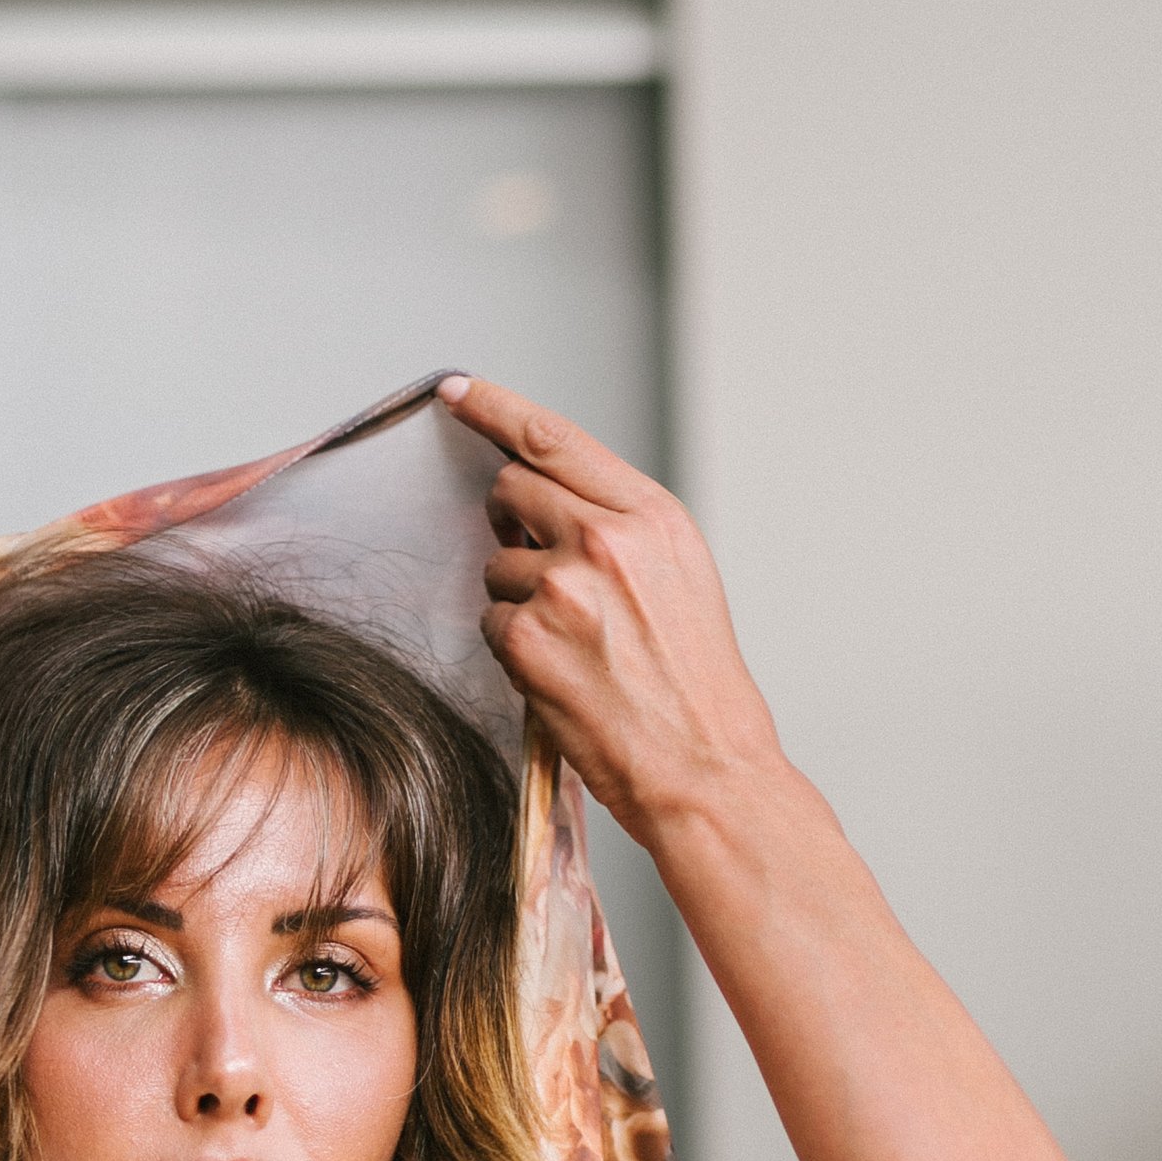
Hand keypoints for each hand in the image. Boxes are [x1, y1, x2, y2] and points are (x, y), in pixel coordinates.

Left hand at [441, 376, 786, 841]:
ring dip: (517, 599)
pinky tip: (559, 675)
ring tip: (572, 645)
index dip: (494, 409)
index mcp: (652, 516)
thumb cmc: (695, 685)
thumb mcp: (680, 578)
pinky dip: (514, 649)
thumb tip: (547, 508)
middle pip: (510, 491)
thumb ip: (619, 530)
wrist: (703, 767)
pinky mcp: (529, 639)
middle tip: (536, 566)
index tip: (458, 393)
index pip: (553, 439)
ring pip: (495, 565)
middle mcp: (606, 539)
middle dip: (510, 523)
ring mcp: (563, 588)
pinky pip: (491, 623)